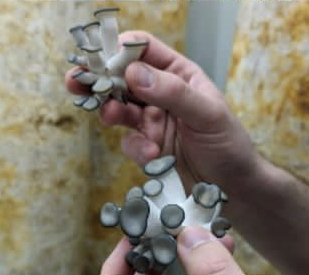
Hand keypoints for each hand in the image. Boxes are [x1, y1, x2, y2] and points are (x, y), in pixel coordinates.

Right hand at [65, 31, 256, 189]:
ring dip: (110, 111)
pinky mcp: (145, 148)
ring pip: (118, 109)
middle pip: (121, 78)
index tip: (101, 59)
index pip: (143, 50)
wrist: (233, 190)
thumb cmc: (229, 145)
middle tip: (75, 80)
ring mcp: (151, 121)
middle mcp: (161, 94)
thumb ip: (172, 92)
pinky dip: (135, 148)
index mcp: (178, 74)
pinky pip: (128, 142)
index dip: (120, 50)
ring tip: (109, 116)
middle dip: (98, 79)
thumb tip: (134, 73)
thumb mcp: (207, 113)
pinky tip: (152, 155)